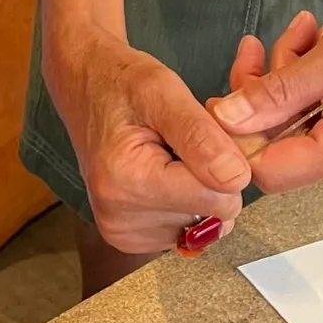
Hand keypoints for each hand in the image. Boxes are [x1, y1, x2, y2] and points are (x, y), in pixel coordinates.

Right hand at [52, 30, 251, 257]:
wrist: (85, 86)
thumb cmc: (122, 82)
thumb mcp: (164, 90)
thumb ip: (201, 135)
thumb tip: (237, 179)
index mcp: (127, 181)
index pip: (217, 198)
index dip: (225, 160)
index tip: (203, 130)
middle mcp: (119, 218)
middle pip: (212, 215)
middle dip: (211, 177)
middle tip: (183, 141)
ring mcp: (122, 234)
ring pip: (203, 225)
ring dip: (197, 189)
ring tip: (170, 155)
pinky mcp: (129, 239)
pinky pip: (186, 230)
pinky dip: (184, 202)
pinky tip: (163, 174)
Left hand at [209, 0, 322, 194]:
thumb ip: (282, 89)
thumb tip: (226, 117)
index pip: (269, 171)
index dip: (241, 132)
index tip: (231, 88)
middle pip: (282, 144)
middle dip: (271, 89)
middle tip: (289, 35)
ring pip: (297, 128)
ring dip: (293, 78)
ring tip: (311, 32)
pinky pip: (320, 123)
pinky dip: (312, 86)